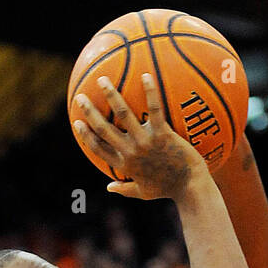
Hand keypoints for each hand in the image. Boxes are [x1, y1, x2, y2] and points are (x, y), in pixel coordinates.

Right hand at [73, 74, 208, 202]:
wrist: (190, 187)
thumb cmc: (169, 189)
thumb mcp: (144, 193)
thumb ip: (125, 189)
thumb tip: (109, 187)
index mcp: (124, 164)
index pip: (98, 149)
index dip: (85, 135)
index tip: (77, 122)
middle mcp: (131, 152)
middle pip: (103, 129)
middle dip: (89, 112)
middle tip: (80, 97)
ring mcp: (146, 141)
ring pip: (123, 114)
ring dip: (111, 95)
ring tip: (103, 79)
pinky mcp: (163, 134)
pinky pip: (154, 109)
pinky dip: (150, 91)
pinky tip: (146, 75)